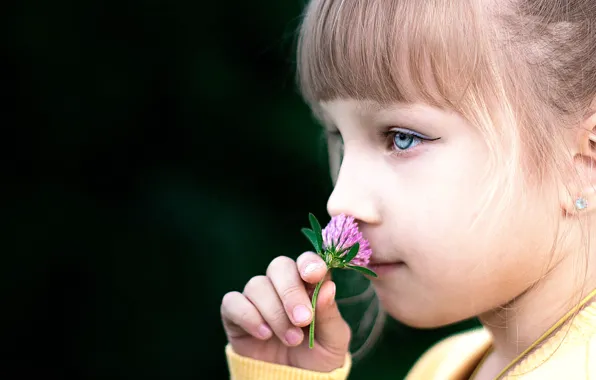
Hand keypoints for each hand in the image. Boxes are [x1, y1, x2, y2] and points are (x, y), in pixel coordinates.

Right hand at [221, 252, 350, 371]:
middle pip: (279, 266)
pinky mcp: (235, 314)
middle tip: (302, 319)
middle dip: (291, 292)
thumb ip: (330, 314)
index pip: (306, 260)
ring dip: (275, 313)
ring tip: (291, 339)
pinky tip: (264, 335)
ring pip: (257, 285)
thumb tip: (328, 286)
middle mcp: (281, 285)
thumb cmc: (317, 357)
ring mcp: (257, 298)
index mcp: (309, 284)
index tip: (315, 275)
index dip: (309, 263)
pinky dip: (248, 316)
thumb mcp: (334, 340)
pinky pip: (232, 302)